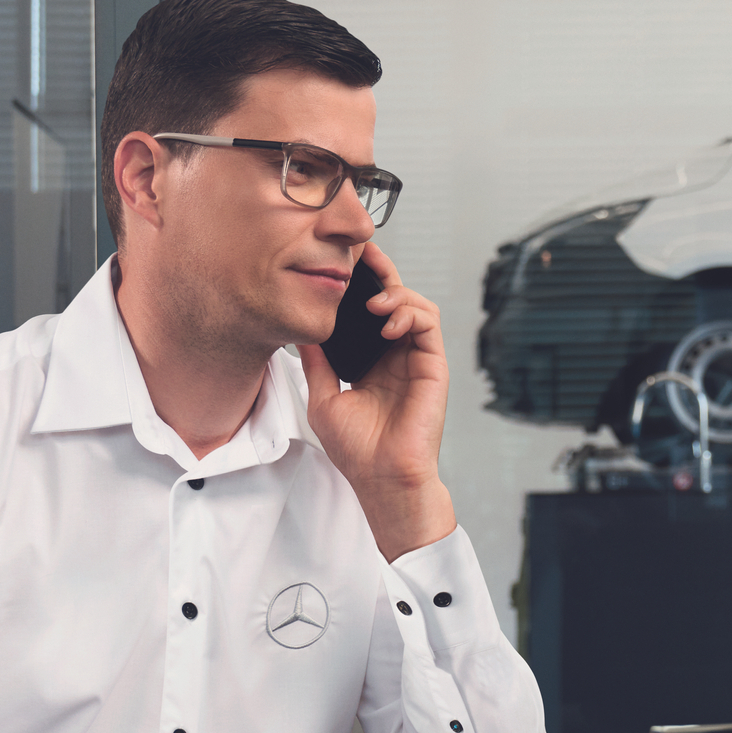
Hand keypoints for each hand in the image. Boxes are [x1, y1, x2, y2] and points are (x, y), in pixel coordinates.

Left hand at [300, 242, 456, 559]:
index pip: (369, 312)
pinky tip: (388, 320)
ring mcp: (416, 360)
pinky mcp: (433, 367)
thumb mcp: (322, 396)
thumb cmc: (356, 450)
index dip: (360, 285)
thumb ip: (316, 362)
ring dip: (396, 294)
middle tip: (362, 254)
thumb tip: (298, 329)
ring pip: (416, 305)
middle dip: (380, 273)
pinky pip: (429, 324)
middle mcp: (397, 356)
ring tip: (374, 302)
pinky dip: (410, 313)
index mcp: (373, 361)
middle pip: (395, 299)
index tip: (341, 264)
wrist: (381, 478)